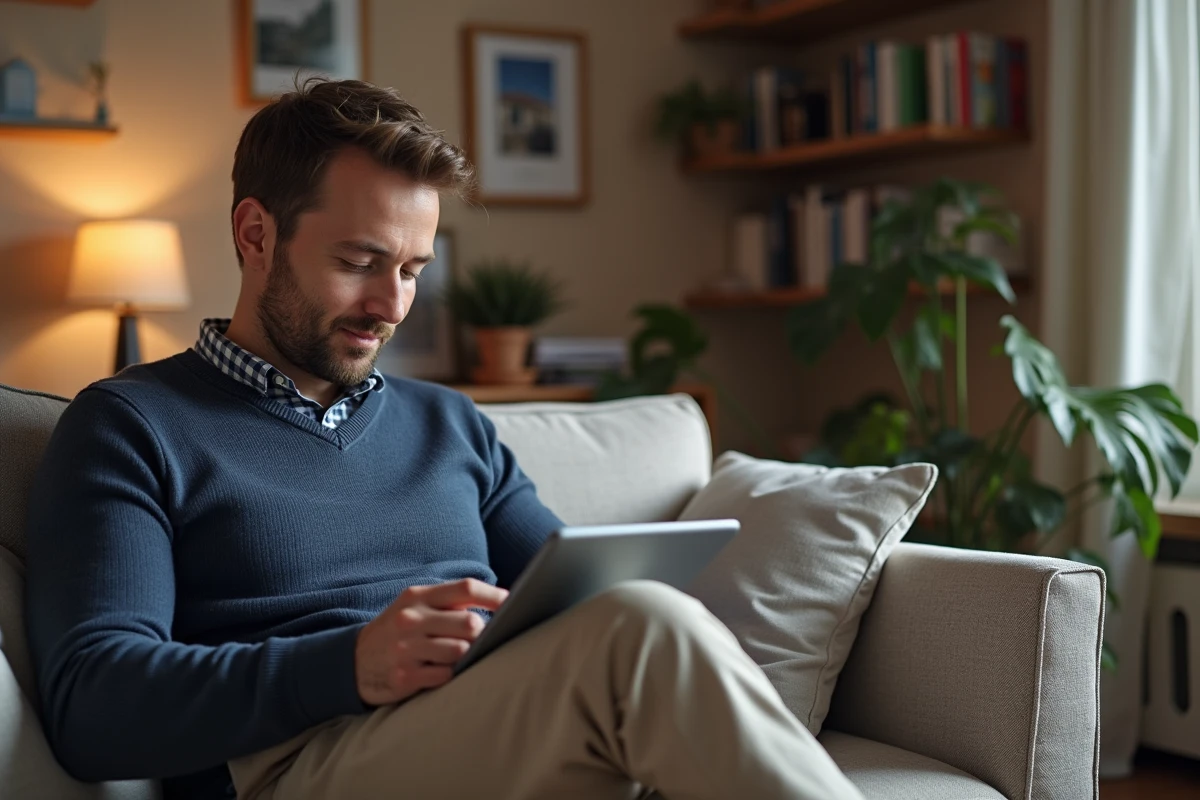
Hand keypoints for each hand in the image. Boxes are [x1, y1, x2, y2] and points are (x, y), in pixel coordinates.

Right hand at [354, 578, 507, 705]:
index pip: (466, 588)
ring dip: (471, 655)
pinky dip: (454, 674)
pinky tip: (449, 671)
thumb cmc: (398, 630)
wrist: (353, 661)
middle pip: (469, 622)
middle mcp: (412, 619)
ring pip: (460, 651)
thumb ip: (450, 602)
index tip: (513, 603)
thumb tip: (499, 600)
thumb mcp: (416, 606)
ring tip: (469, 656)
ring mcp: (407, 648)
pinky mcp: (405, 676)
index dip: (494, 596)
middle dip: (484, 632)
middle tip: (488, 639)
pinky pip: (445, 675)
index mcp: (419, 596)